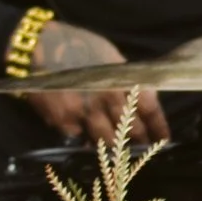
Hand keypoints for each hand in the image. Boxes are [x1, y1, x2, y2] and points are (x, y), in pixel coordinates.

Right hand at [23, 23, 169, 149]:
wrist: (38, 46)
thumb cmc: (77, 45)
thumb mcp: (109, 56)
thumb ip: (124, 79)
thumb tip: (138, 100)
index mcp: (123, 79)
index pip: (150, 109)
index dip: (158, 127)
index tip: (164, 140)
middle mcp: (108, 98)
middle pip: (131, 130)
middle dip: (139, 143)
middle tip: (144, 152)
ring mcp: (86, 112)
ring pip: (107, 140)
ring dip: (115, 148)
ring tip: (120, 155)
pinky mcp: (64, 121)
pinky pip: (81, 138)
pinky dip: (86, 141)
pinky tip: (89, 144)